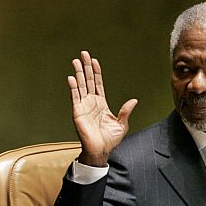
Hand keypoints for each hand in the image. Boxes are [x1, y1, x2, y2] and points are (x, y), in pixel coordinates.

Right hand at [68, 51, 137, 166]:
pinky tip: (71, 78)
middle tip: (83, 54)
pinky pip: (75, 97)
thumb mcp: (122, 124)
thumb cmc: (110, 140)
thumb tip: (134, 100)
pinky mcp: (78, 112)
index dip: (96, 72)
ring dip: (78, 73)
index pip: (98, 84)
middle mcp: (91, 102)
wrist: (100, 151)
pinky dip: (73, 87)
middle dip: (86, 67)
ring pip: (80, 86)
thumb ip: (125, 111)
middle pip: (87, 81)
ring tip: (76, 61)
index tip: (94, 61)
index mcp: (101, 104)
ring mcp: (83, 106)